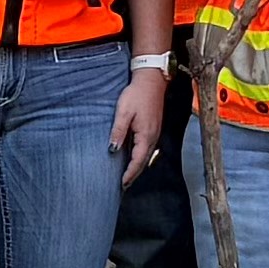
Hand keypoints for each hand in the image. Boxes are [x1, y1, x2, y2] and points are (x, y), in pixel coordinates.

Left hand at [111, 56, 175, 175]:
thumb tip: (112, 150)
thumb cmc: (136, 94)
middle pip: (143, 162)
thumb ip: (118, 131)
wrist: (151, 80)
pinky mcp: (154, 128)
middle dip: (133, 175)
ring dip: (137, 167)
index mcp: (145, 135)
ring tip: (127, 177)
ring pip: (146, 156)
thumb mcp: (124, 112)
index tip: (121, 185)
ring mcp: (155, 133)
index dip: (129, 174)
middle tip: (123, 187)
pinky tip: (134, 159)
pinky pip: (147, 148)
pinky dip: (140, 157)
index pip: (137, 161)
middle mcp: (153, 137)